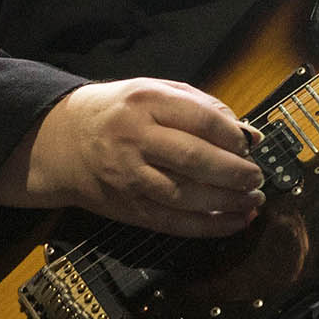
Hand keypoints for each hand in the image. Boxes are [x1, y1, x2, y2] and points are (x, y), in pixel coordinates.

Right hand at [0, 78, 264, 236]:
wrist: (61, 141)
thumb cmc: (118, 112)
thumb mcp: (153, 92)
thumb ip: (201, 106)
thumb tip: (249, 134)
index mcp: (146, 102)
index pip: (202, 119)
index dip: (233, 136)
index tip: (249, 145)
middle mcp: (136, 138)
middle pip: (196, 159)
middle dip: (235, 172)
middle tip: (256, 177)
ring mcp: (130, 176)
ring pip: (187, 195)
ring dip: (228, 202)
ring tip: (253, 200)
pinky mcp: (128, 207)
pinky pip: (174, 222)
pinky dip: (208, 226)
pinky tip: (234, 222)